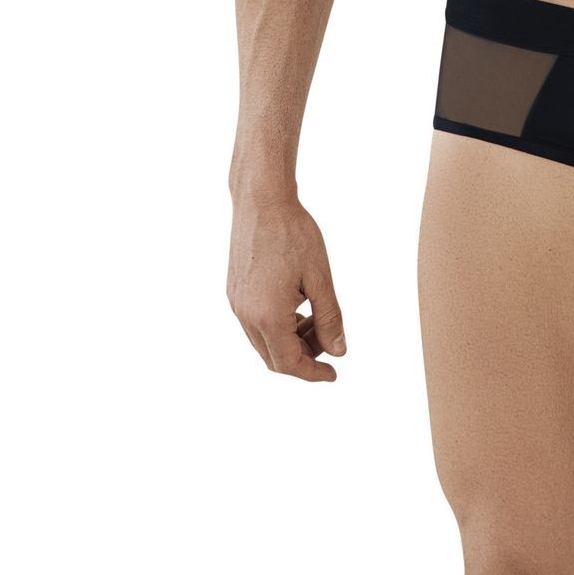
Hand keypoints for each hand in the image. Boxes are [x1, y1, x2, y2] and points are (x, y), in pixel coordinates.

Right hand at [226, 192, 346, 379]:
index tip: (333, 373)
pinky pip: (255, 323)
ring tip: (317, 319)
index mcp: (267, 315)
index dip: (313, 373)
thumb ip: (329, 318)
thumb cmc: (293, 234)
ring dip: (291, 340)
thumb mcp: (320, 278)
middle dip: (304, 356)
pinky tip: (298, 306)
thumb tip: (338, 352)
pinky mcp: (235, 291)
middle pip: (274, 357)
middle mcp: (246, 315)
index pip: (289, 363)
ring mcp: (237, 303)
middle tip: (330, 339)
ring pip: (264, 341)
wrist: (262, 201)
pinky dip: (278, 326)